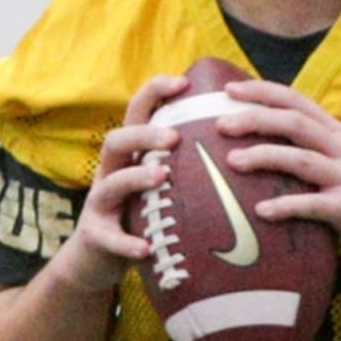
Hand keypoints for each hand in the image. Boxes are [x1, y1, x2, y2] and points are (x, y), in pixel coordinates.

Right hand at [54, 74, 187, 292]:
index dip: (155, 92)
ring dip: (135, 178)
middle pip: (117, 140)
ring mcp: (100, 203)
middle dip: (144, 135)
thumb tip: (244, 141)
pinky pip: (108, 237)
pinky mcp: (96, 236)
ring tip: (161, 177)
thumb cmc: (141, 212)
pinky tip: (144, 248)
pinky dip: (126, 242)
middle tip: (175, 137)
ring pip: (110, 183)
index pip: (137, 113)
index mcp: (131, 154)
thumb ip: (188, 161)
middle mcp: (111, 172)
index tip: (184, 81)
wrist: (96, 258)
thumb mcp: (161, 182)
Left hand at [218, 79, 340, 273]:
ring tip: (233, 161)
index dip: (263, 91)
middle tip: (221, 124)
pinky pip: (313, 205)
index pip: (297, 101)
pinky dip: (286, 206)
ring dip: (264, 157)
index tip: (229, 89)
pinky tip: (262, 211)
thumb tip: (261, 147)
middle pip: (295, 123)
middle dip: (256, 119)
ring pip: (301, 159)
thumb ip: (312, 152)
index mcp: (337, 134)